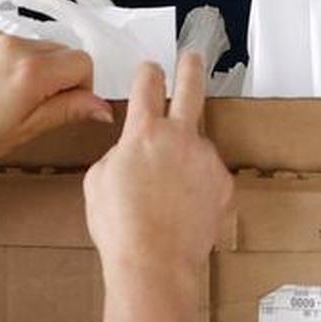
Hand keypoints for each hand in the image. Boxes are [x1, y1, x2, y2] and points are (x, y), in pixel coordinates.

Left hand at [0, 31, 111, 174]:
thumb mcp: (24, 131)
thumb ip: (67, 111)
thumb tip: (103, 107)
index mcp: (31, 72)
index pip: (83, 62)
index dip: (82, 87)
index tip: (66, 105)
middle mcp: (16, 46)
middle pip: (64, 50)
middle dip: (62, 76)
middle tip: (38, 107)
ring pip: (40, 46)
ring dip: (39, 68)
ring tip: (12, 98)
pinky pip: (15, 43)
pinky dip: (16, 60)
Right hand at [84, 54, 233, 276]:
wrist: (155, 264)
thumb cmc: (120, 228)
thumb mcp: (97, 181)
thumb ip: (117, 155)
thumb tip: (130, 152)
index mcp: (143, 132)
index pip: (147, 85)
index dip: (147, 72)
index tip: (150, 68)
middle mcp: (178, 138)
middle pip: (190, 87)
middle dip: (189, 68)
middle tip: (191, 57)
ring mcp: (205, 160)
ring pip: (197, 144)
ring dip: (186, 156)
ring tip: (168, 191)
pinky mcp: (223, 184)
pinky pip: (208, 176)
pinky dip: (198, 187)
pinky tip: (182, 209)